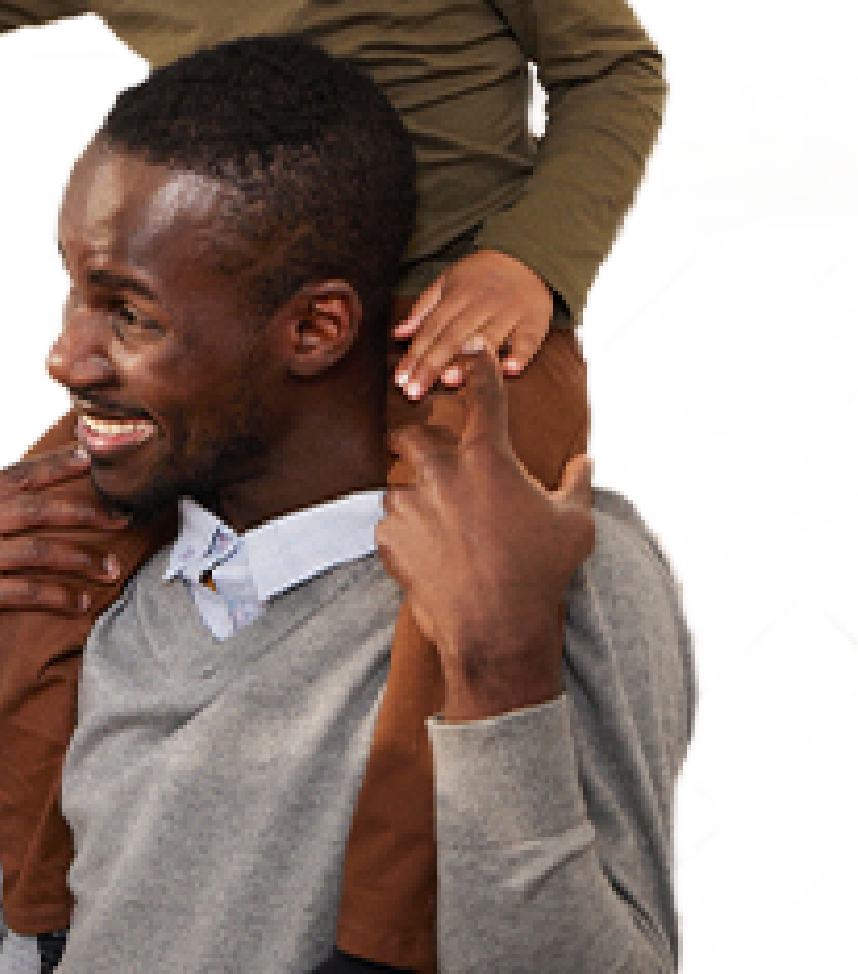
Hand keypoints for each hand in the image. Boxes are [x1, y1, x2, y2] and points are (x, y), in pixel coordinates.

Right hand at [0, 442, 138, 716]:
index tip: (92, 460)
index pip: (11, 476)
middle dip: (83, 512)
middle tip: (121, 518)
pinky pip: (25, 590)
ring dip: (81, 560)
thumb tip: (37, 493)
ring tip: (110, 569)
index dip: (54, 466)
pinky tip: (80, 602)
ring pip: (35, 551)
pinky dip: (59, 596)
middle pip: (31, 509)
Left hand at [377, 350, 597, 720]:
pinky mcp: (387, 537)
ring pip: (403, 485)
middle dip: (420, 439)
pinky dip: (411, 534)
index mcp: (488, 461)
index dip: (478, 368)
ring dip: (420, 498)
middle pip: (414, 435)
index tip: (470, 346)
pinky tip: (437, 557)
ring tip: (450, 532)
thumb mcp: (574, 524)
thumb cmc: (540, 573)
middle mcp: (441, 473)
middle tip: (438, 458)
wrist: (495, 627)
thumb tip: (586, 461)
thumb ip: (576, 484)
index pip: (484, 400)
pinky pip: (393, 524)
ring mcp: (409, 504)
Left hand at [388, 251, 557, 397]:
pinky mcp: (536, 319)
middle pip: (453, 337)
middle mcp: (482, 304)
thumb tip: (399, 334)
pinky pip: (529, 339)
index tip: (401, 380)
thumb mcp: (447, 282)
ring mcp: (510, 312)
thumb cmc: (479, 276)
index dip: (415, 354)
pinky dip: (520, 354)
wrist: (525, 257)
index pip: (431, 329)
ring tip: (450, 381)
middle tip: (416, 390)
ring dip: (470, 361)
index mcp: (457, 296)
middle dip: (432, 364)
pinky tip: (509, 370)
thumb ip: (423, 309)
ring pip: (488, 338)